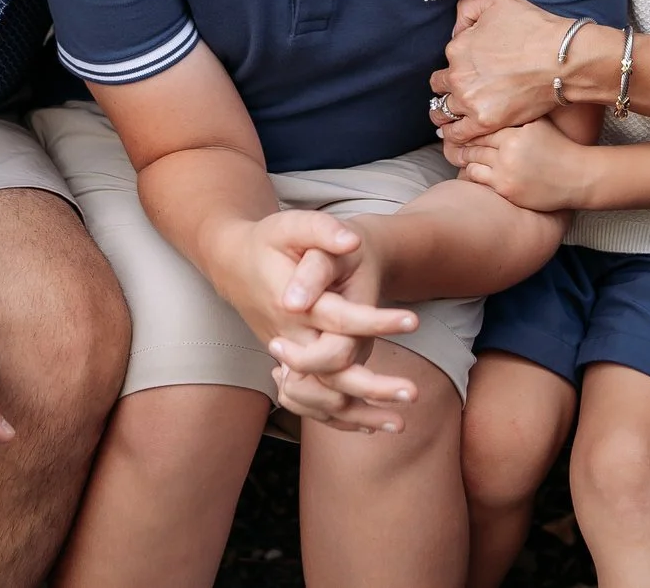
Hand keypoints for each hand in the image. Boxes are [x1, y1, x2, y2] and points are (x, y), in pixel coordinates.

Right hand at [211, 212, 421, 431]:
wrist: (234, 264)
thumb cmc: (267, 242)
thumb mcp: (291, 224)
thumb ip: (322, 230)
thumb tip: (352, 241)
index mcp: (293, 304)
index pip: (339, 319)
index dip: (376, 320)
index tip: (414, 321)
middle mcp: (290, 337)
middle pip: (333, 371)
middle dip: (374, 386)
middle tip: (415, 392)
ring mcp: (287, 358)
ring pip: (323, 397)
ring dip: (362, 413)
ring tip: (401, 423)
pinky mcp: (289, 367)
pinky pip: (314, 403)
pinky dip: (342, 418)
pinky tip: (373, 425)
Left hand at [432, 0, 584, 146]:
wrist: (561, 59)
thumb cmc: (534, 27)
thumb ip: (468, 8)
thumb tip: (456, 30)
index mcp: (457, 48)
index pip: (446, 61)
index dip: (456, 65)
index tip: (467, 70)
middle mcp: (458, 75)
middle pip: (440, 88)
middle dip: (447, 89)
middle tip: (459, 93)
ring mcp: (470, 101)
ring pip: (443, 112)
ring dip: (445, 113)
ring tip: (449, 117)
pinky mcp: (485, 121)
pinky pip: (457, 134)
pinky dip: (452, 135)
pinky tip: (454, 133)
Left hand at [455, 119, 593, 211]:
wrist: (578, 177)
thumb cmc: (561, 147)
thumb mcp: (539, 124)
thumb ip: (516, 116)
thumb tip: (494, 104)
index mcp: (516, 131)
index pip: (482, 126)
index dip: (469, 125)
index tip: (459, 124)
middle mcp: (508, 150)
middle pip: (474, 143)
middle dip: (462, 142)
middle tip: (449, 138)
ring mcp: (506, 172)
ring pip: (472, 162)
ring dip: (464, 158)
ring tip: (458, 155)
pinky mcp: (506, 190)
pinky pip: (479, 179)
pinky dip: (472, 173)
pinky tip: (469, 169)